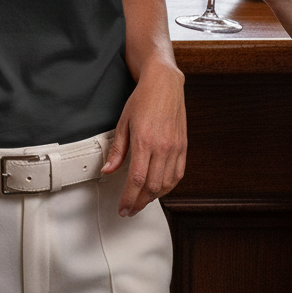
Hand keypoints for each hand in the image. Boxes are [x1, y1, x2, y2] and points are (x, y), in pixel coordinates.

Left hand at [102, 62, 186, 216]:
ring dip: (153, 198)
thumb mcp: (123, 121)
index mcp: (144, 141)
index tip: (122, 208)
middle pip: (152, 187)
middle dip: (139, 203)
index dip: (129, 198)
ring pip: (166, 184)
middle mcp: (162, 147)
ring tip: (141, 201)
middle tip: (129, 209)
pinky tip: (158, 189)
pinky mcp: (183, 147)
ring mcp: (175, 148)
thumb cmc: (143, 99)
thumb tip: (108, 170)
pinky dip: (168, 186)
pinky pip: (178, 175)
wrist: (165, 83)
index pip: (137, 180)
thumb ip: (117, 150)